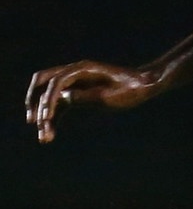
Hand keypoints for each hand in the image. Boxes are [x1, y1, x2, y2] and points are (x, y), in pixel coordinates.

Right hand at [25, 61, 161, 142]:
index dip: (49, 100)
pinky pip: (60, 105)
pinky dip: (53, 118)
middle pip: (43, 83)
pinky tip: (50, 134)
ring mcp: (74, 83)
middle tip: (33, 122)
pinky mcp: (78, 93)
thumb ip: (88, 97)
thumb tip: (65, 99)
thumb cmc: (131, 89)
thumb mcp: (111, 96)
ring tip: (44, 138)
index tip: (46, 118)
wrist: (144, 85)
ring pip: (49, 97)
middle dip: (34, 102)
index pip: (57, 82)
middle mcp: (74, 73)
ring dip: (43, 115)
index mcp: (82, 69)